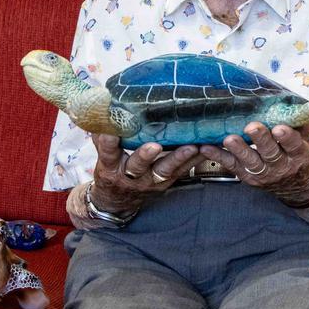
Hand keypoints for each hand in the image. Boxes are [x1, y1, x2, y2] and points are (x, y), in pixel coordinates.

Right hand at [88, 135, 206, 215]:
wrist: (118, 201)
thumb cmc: (110, 171)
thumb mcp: (102, 156)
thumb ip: (103, 135)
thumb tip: (102, 108)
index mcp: (110, 167)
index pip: (107, 153)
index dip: (108, 144)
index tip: (109, 133)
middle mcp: (130, 176)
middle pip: (138, 166)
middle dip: (146, 156)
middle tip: (154, 146)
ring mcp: (150, 181)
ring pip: (165, 170)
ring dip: (179, 158)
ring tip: (192, 147)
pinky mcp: (167, 182)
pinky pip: (182, 171)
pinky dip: (194, 160)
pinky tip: (206, 148)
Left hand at [199, 122, 308, 204]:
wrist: (297, 187)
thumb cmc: (298, 155)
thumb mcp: (308, 140)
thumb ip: (308, 121)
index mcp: (298, 154)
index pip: (293, 145)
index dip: (286, 137)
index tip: (279, 128)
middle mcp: (281, 166)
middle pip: (270, 153)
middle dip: (261, 140)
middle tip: (251, 127)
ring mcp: (263, 173)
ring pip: (250, 161)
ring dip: (239, 150)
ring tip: (229, 139)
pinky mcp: (247, 176)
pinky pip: (231, 166)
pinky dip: (218, 157)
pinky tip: (206, 147)